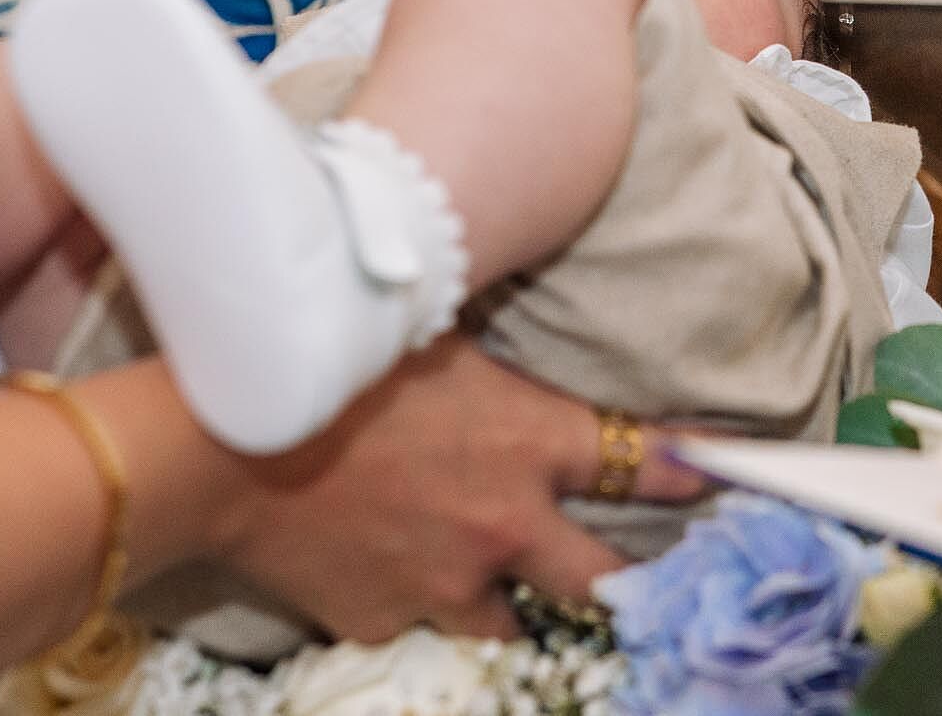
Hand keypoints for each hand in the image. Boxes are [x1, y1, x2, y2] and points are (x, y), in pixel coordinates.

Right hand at [210, 337, 706, 642]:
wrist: (221, 439)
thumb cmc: (332, 358)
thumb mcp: (437, 333)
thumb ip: (495, 358)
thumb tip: (523, 319)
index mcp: (532, 443)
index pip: (646, 461)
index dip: (691, 473)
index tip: (720, 477)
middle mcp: (506, 524)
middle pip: (600, 581)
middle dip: (622, 582)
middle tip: (631, 580)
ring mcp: (446, 583)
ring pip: (509, 619)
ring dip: (504, 596)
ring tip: (483, 572)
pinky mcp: (383, 619)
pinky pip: (416, 621)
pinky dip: (410, 599)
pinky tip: (381, 562)